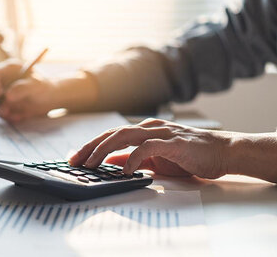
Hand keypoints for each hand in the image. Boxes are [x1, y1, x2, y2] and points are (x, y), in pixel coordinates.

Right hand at [0, 59, 99, 122]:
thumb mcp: (36, 86)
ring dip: (1, 111)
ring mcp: (0, 91)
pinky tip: (19, 117)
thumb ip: (22, 89)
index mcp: (9, 68)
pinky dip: (7, 116)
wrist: (48, 99)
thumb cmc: (43, 88)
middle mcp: (1, 79)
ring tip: (17, 116)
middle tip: (5, 111)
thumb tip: (7, 96)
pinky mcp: (1, 103)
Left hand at [69, 118, 232, 178]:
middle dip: (90, 147)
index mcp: (144, 130)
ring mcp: (162, 133)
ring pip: (125, 136)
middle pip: (112, 133)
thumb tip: (110, 162)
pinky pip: (148, 147)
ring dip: (104, 149)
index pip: (111, 135)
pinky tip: (125, 170)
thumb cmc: (189, 155)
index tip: (75, 157)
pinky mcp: (174, 143)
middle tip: (74, 161)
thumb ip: (133, 158)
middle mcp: (149, 128)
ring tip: (91, 164)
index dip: (91, 145)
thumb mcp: (155, 159)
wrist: (222, 152)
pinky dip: (133, 157)